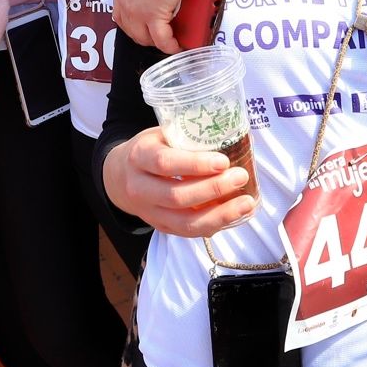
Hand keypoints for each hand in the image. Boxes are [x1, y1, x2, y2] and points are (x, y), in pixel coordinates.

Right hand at [103, 127, 254, 235]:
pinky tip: (234, 215)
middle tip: (240, 177)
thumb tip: (231, 139)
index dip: (196, 164)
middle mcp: (139, 188)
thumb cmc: (151, 149)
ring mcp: (148, 212)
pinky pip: (188, 232)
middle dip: (213, 189)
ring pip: (184, 222)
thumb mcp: (160, 135)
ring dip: (219, 215)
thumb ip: (187, 138)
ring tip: (246, 203)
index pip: (166, 163)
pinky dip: (213, 225)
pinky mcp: (159, 226)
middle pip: (176, 196)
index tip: (224, 161)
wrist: (120, 175)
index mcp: (139, 157)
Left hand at [111, 0, 186, 50]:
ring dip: (158, 41)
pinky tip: (178, 45)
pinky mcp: (155, 16)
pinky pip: (162, 39)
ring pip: (146, 38)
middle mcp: (125, 3)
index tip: (145, 23)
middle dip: (146, 35)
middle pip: (132, 30)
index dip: (133, 22)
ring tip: (172, 40)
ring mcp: (138, 11)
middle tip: (161, 33)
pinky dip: (170, 45)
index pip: (120, 15)